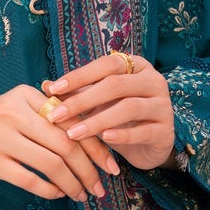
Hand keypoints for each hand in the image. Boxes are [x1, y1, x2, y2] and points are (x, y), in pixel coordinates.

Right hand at [0, 83, 125, 200]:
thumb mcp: (13, 110)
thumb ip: (45, 116)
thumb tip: (91, 134)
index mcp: (25, 95)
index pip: (72, 121)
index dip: (97, 145)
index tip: (110, 165)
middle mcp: (15, 113)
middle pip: (66, 144)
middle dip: (90, 169)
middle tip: (101, 187)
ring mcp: (2, 138)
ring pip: (52, 164)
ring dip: (73, 184)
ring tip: (82, 195)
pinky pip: (31, 180)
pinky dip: (50, 190)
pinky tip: (58, 195)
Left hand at [41, 50, 175, 171]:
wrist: (150, 145)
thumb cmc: (120, 118)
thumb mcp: (98, 102)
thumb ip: (77, 92)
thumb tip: (44, 85)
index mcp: (136, 66)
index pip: (107, 64)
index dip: (80, 75)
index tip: (53, 89)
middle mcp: (153, 81)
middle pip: (116, 84)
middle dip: (82, 100)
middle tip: (56, 115)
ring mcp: (162, 105)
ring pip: (128, 107)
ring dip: (97, 120)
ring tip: (73, 133)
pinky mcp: (165, 131)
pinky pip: (142, 131)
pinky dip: (122, 135)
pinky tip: (103, 139)